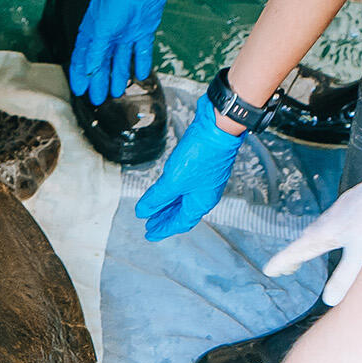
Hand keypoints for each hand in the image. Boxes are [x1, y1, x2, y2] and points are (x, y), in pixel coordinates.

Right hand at [68, 0, 172, 104]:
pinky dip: (139, 63)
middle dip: (99, 81)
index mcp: (93, 32)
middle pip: (102, 63)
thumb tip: (89, 71)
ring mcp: (125, 33)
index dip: (80, 75)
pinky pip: (140, 51)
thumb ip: (95, 52)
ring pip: (120, 60)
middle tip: (98, 99)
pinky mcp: (142, 31)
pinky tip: (139, 75)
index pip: (83, 58)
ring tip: (117, 93)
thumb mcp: (101, 29)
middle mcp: (107, 35)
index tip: (79, 91)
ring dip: (118, 76)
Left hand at [134, 107, 244, 240]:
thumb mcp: (173, 181)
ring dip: (166, 205)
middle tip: (150, 224)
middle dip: (164, 218)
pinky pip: (183, 185)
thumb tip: (142, 212)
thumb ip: (157, 198)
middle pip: (181, 212)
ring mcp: (203, 180)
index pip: (180, 223)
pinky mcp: (200, 166)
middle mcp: (204, 194)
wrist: (218, 128)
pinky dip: (171, 190)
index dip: (164, 230)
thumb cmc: (201, 155)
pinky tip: (164, 188)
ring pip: (182, 198)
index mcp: (201, 203)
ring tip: (153, 209)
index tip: (150, 234)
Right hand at [263, 139, 361, 304]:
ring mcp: (341, 208)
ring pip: (320, 228)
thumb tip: (329, 300)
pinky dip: (329, 230)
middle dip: (295, 255)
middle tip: (288, 269)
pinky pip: (334, 219)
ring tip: (311, 251)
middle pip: (305, 240)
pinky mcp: (355, 201)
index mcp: (324, 233)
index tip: (269, 270)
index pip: (296, 252)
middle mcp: (328, 220)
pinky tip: (342, 231)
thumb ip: (346, 277)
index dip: (282, 263)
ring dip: (312, 242)